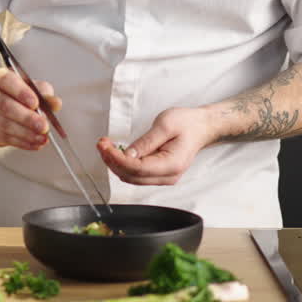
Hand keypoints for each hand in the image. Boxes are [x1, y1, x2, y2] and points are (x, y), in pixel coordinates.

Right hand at [0, 67, 61, 150]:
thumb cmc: (17, 93)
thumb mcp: (33, 87)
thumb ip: (44, 93)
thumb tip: (55, 103)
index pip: (7, 80)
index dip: (21, 92)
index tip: (35, 103)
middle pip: (5, 105)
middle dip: (27, 118)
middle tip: (43, 126)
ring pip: (5, 124)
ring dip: (26, 133)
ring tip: (42, 137)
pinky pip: (5, 138)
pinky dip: (23, 142)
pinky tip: (34, 143)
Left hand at [96, 107, 213, 184]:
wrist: (200, 127)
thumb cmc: (187, 123)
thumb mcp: (165, 125)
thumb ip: (146, 142)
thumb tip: (127, 154)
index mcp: (171, 165)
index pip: (137, 169)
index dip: (117, 159)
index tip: (105, 146)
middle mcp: (167, 176)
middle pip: (131, 177)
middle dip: (112, 161)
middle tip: (101, 144)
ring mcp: (163, 177)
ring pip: (131, 178)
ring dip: (115, 164)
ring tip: (106, 146)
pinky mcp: (158, 174)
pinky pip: (136, 174)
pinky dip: (123, 164)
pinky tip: (116, 152)